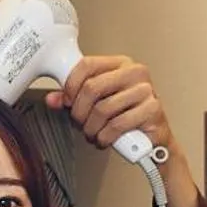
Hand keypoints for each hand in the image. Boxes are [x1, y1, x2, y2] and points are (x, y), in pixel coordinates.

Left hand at [47, 55, 203, 206]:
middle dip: (79, 111)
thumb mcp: (97, 105)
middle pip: (93, 87)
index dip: (71, 84)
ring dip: (91, 128)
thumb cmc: (126, 119)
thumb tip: (52, 99)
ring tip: (93, 134)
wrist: (154, 141)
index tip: (67, 100)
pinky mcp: (153, 109)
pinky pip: (118, 124)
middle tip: (79, 123)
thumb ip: (75, 99)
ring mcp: (146, 90)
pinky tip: (105, 139)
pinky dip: (105, 137)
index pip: (87, 65)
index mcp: (120, 64)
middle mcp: (135, 73)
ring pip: (103, 109)